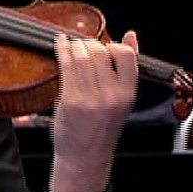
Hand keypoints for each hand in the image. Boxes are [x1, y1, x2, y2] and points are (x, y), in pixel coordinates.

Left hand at [49, 32, 138, 191]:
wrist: (85, 157)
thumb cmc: (103, 127)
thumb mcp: (123, 100)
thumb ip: (127, 67)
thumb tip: (131, 34)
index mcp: (127, 94)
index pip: (125, 55)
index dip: (113, 45)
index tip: (106, 47)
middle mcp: (110, 96)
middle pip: (100, 51)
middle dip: (90, 43)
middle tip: (85, 46)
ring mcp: (89, 98)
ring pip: (81, 56)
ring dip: (75, 45)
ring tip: (73, 47)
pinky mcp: (70, 100)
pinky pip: (66, 66)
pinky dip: (62, 50)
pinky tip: (61, 44)